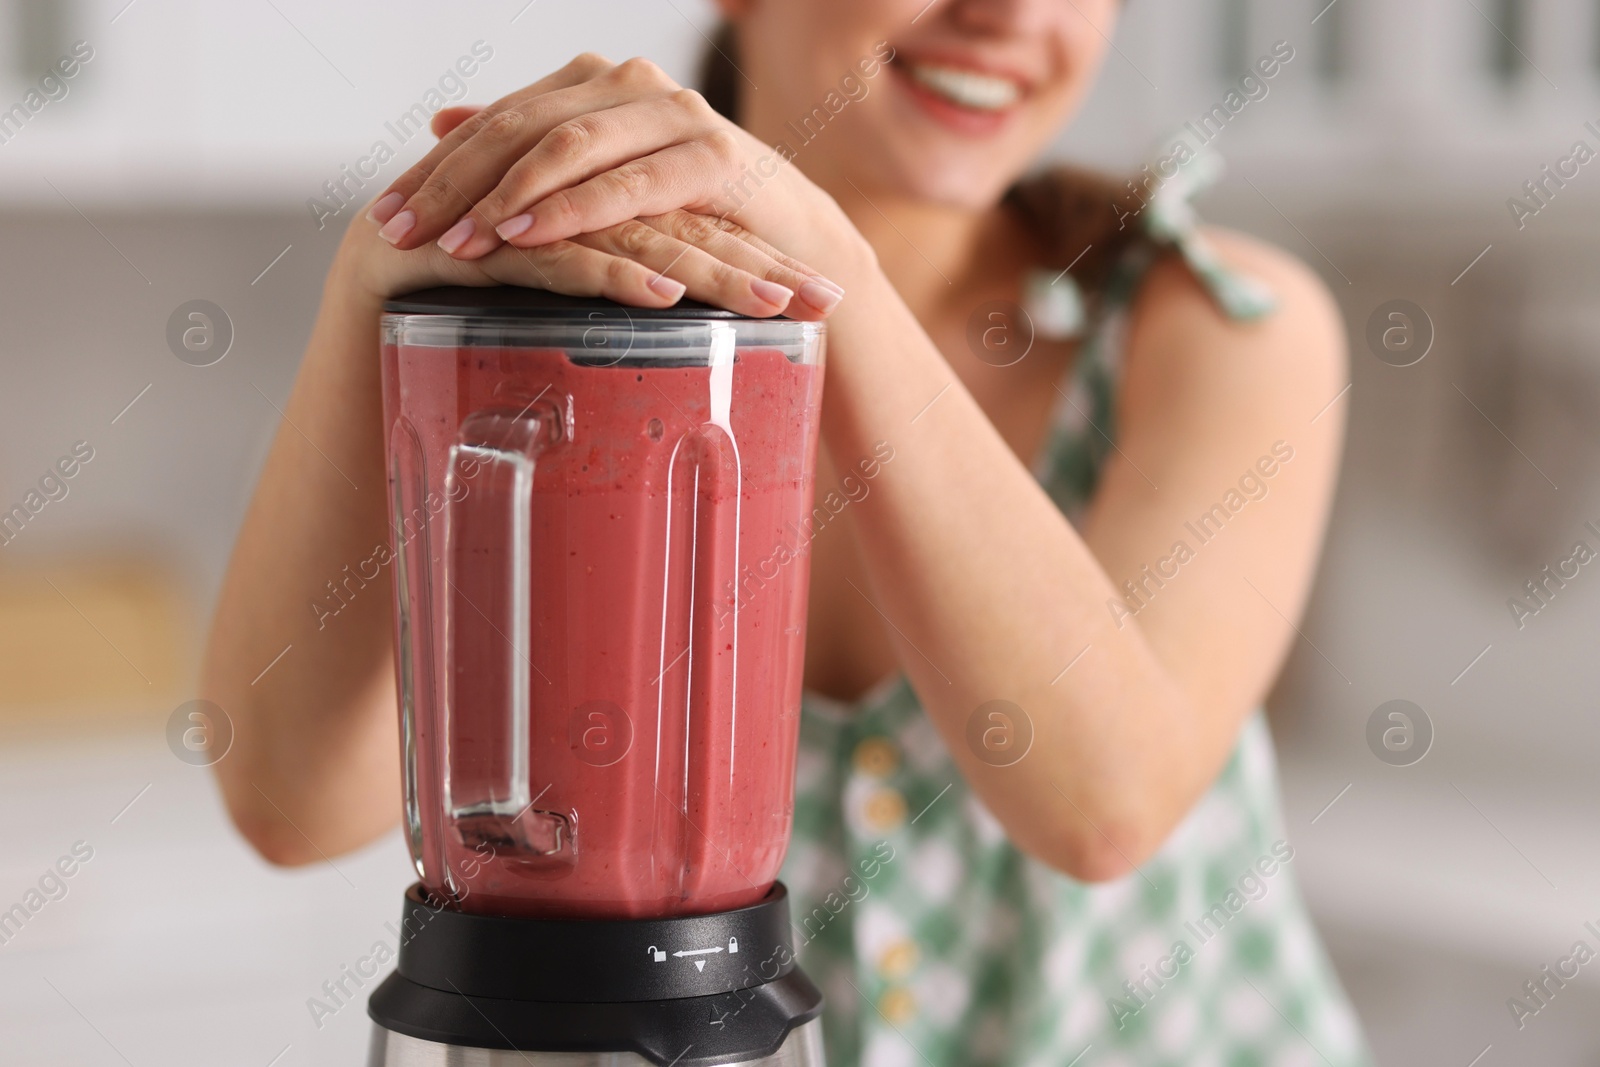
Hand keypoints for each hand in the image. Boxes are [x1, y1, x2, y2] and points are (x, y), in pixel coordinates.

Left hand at [366, 54, 873, 314]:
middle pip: (519, 128)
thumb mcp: (602, 186)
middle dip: (453, 185)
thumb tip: (442, 122)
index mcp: (593, 87)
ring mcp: (673, 115)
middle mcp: (628, 85)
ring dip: (505, 198)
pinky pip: (630, 183)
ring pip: (568, 147)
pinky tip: (528, 236)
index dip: (436, 169)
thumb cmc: (692, 219)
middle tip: (399, 233)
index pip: (496, 121)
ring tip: (457, 243)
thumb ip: (532, 149)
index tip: (384, 217)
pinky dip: (575, 210)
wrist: (793, 241)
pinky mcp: (712, 158)